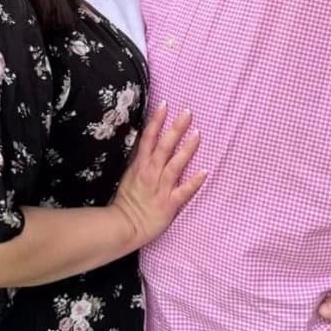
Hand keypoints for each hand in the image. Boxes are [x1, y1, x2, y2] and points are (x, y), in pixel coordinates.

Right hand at [111, 103, 204, 249]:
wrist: (124, 226)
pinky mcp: (169, 203)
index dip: (157, 120)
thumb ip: (140, 160)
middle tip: (188, 112)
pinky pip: (184, 191)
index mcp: (140, 165)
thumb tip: (148, 143)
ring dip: (186, 149)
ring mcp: (161, 187)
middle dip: (175, 128)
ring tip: (197, 134)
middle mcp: (151, 173)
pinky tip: (205, 171)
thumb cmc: (127, 202)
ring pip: (175, 164)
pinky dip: (194, 182)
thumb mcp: (129, 175)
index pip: (148, 138)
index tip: (165, 104)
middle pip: (164, 146)